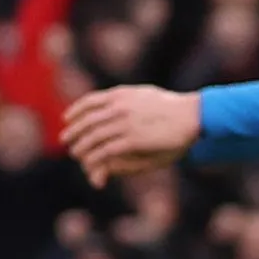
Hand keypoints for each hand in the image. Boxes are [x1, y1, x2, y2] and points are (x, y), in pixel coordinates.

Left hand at [61, 87, 201, 182]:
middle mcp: (119, 107)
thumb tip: (112, 102)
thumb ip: (125, 100)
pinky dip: (95, 159)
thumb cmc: (172, 107)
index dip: (75, 111)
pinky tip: (91, 164)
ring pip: (93, 138)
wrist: (192, 115)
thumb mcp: (144, 96)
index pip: (89, 101)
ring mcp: (125, 124)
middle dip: (73, 132)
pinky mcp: (132, 140)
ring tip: (76, 154)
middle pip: (87, 122)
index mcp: (121, 95)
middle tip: (65, 141)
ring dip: (81, 148)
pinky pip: (106, 151)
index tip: (66, 119)